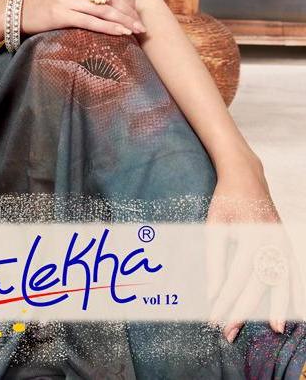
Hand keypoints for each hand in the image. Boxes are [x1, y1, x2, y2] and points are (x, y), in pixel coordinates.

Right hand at [20, 0, 146, 38]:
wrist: (17, 10)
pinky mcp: (61, 13)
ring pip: (104, 9)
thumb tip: (124, 0)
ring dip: (124, 21)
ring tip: (136, 30)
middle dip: (129, 12)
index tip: (136, 11)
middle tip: (141, 25)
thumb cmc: (46, 0)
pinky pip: (92, 21)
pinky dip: (110, 28)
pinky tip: (122, 33)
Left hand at [205, 159, 302, 343]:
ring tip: (273, 329)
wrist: (246, 177)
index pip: (236, 277)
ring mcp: (283, 241)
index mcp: (251, 234)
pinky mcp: (287, 242)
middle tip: (230, 332)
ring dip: (276, 306)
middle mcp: (271, 240)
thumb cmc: (226, 201)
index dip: (225, 301)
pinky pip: (294, 272)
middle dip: (245, 310)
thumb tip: (213, 294)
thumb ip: (214, 261)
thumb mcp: (214, 226)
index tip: (213, 319)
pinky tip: (296, 310)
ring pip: (282, 281)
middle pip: (259, 283)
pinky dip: (296, 291)